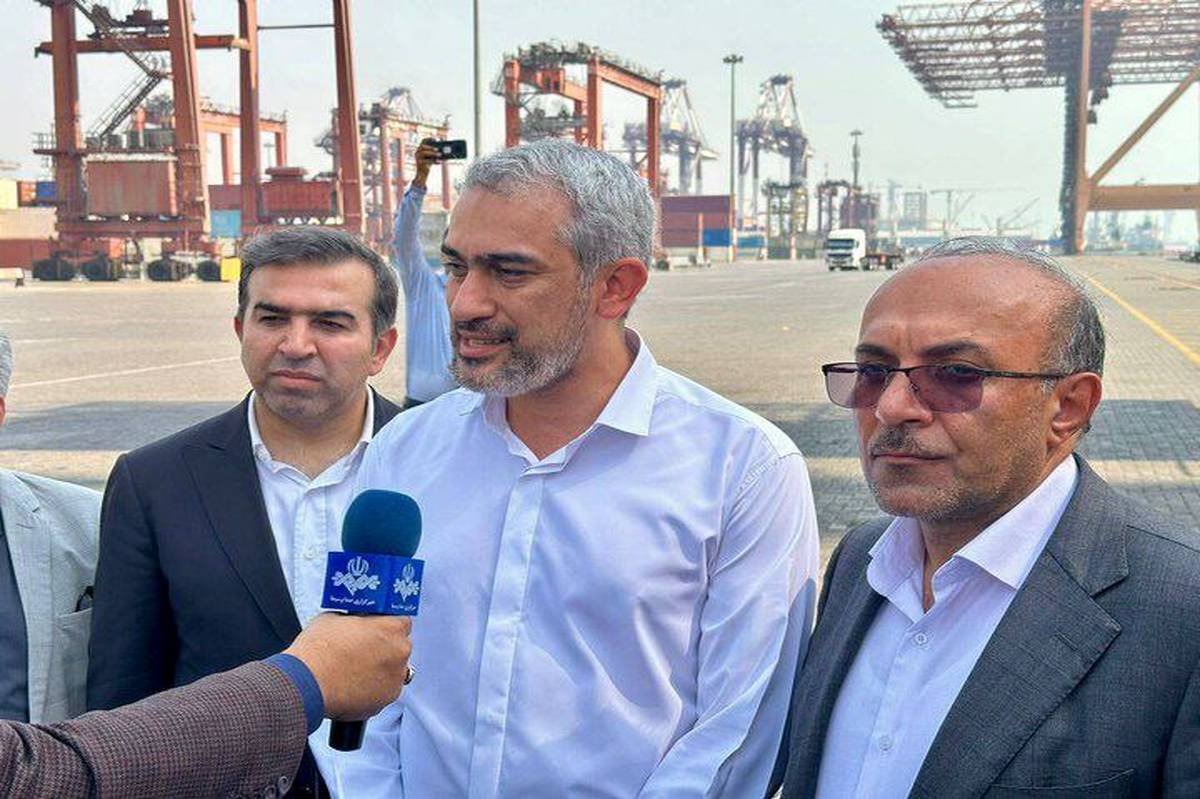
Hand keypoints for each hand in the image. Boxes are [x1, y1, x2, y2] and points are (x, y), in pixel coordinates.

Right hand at [284, 613, 412, 720]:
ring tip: (354, 672)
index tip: (376, 632)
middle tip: (360, 653)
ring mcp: (395, 678)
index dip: (386, 626)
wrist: (305, 684)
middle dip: (383, 649)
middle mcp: (399, 652)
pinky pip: (384, 691)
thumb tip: (355, 623)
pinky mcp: (385, 700)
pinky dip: (373, 690)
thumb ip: (355, 620)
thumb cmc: (318, 651)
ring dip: (380, 671)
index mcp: (391, 628)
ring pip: (393, 671)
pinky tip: (353, 687)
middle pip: (398, 647)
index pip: (401, 622)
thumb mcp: (335, 618)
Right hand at [412, 138, 439, 188]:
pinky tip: (440, 162)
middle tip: (438, 148)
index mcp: (421, 148)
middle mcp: (417, 151)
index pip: (423, 140)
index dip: (429, 139)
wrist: (422, 173)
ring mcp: (417, 157)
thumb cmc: (429, 163)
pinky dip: (434, 161)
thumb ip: (437, 152)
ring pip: (424, 153)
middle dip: (430, 146)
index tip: (436, 139)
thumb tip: (446, 150)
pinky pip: (426, 161)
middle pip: (423, 146)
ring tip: (440, 154)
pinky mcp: (419, 163)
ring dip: (432, 153)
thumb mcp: (433, 156)